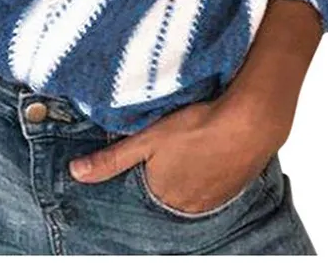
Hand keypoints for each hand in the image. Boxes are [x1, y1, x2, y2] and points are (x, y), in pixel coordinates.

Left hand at [68, 95, 278, 214]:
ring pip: (192, 186)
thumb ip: (112, 159)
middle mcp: (187, 206)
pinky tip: (212, 147)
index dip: (146, 164)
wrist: (250, 122)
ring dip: (190, 169)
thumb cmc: (199, 127)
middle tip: (175, 142)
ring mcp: (213, 200)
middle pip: (168, 187)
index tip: (153, 147)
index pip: (145, 185)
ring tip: (193, 143)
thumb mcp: (148, 138)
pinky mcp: (234, 188)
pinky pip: (215, 184)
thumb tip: (76, 173)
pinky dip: (211, 168)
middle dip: (168, 169)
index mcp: (163, 195)